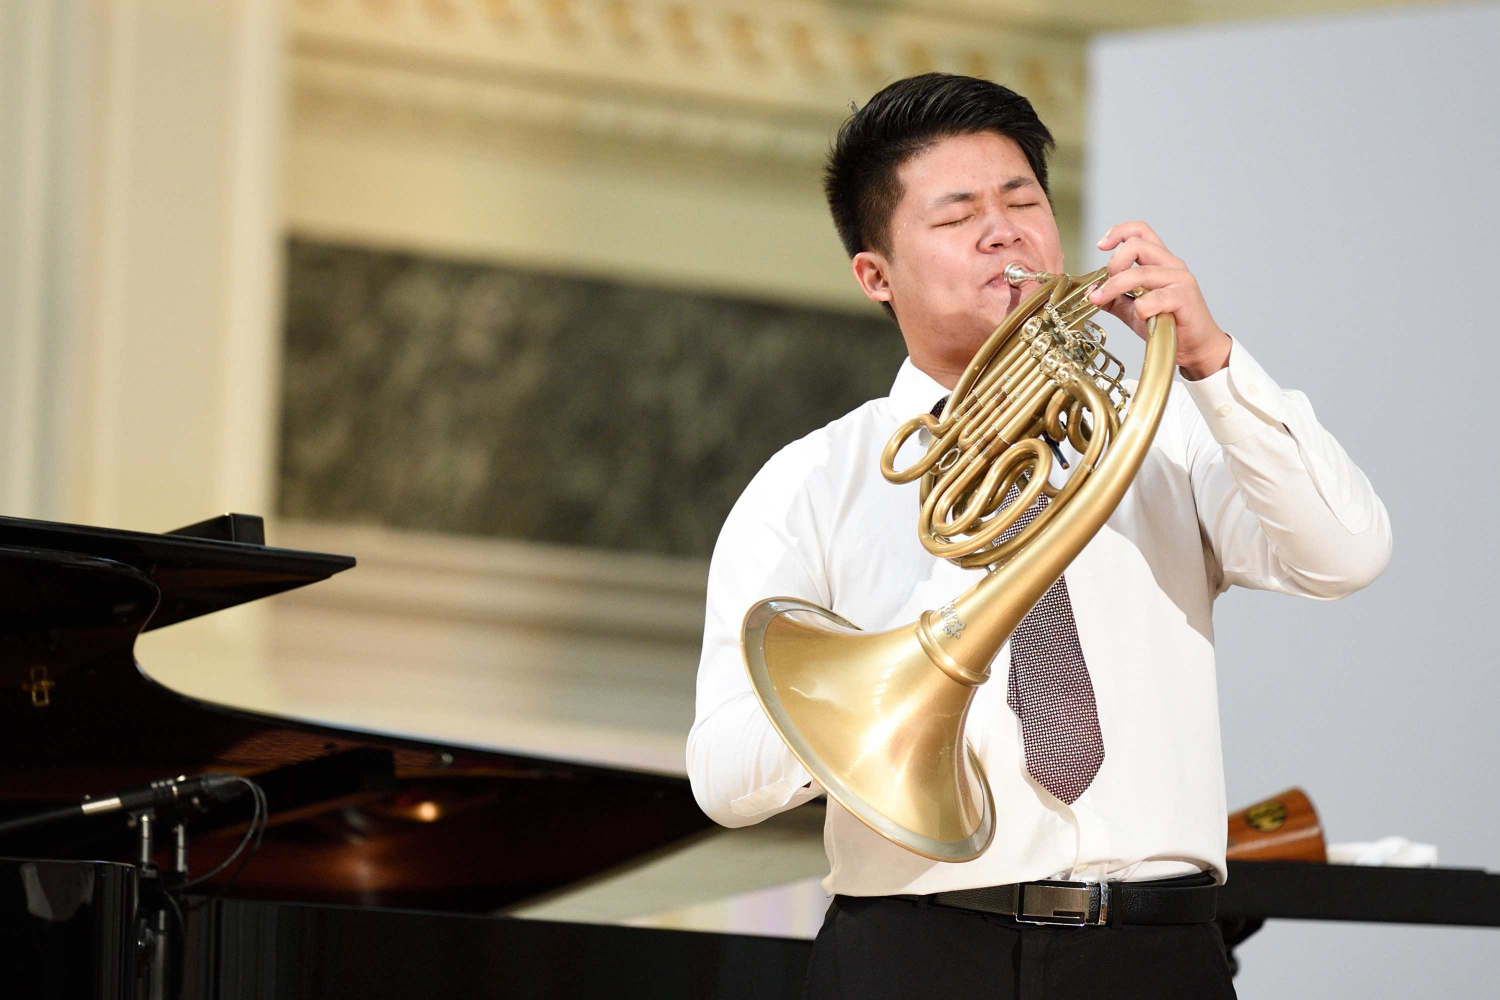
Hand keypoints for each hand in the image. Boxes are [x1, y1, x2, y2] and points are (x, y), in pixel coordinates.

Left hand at [1087, 221, 1231, 379]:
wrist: (1196, 346)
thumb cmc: (1168, 325)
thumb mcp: (1134, 309)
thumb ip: (1114, 298)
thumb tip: (1091, 291)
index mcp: (1160, 261)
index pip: (1141, 231)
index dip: (1118, 232)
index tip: (1101, 246)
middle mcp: (1171, 264)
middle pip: (1136, 245)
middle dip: (1113, 264)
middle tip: (1105, 288)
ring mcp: (1179, 279)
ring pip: (1140, 272)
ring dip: (1114, 287)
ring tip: (1103, 301)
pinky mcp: (1184, 298)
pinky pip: (1153, 299)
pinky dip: (1140, 309)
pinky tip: (1142, 318)